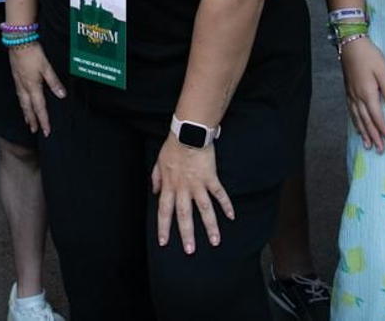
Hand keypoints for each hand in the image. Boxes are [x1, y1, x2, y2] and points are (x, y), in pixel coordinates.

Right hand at [9, 43, 65, 136]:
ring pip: (22, 102)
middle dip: (32, 120)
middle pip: (28, 108)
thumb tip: (61, 95)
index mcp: (33, 86)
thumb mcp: (46, 67)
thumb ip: (54, 82)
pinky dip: (22, 103)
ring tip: (28, 121)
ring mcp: (19, 82)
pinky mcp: (16, 77)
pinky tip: (23, 102)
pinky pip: (19, 95)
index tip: (46, 131)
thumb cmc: (32, 53)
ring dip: (26, 113)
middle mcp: (24, 87)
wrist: (18, 42)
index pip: (40, 108)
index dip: (44, 121)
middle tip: (35, 131)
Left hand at [151, 135, 232, 253]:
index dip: (164, 227)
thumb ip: (156, 178)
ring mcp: (198, 185)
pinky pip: (220, 194)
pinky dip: (226, 205)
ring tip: (215, 242)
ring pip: (205, 210)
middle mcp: (183, 189)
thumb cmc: (173, 146)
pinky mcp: (211, 178)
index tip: (164, 242)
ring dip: (210, 227)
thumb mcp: (158, 162)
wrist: (188, 133)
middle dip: (187, 234)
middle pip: (185, 216)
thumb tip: (153, 191)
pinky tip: (231, 217)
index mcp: (169, 186)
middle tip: (190, 251)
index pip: (164, 211)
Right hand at [340, 39, 384, 151]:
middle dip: (374, 136)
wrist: (350, 45)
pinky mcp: (348, 91)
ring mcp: (351, 95)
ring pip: (357, 118)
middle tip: (379, 150)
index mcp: (368, 93)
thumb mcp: (383, 70)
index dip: (383, 130)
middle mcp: (358, 97)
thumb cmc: (369, 56)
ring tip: (367, 144)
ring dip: (363, 132)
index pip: (377, 117)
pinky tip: (357, 127)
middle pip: (366, 121)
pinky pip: (351, 112)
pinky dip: (355, 122)